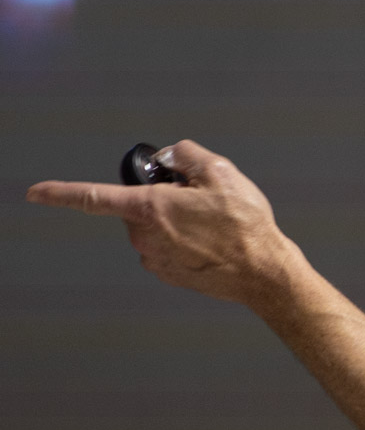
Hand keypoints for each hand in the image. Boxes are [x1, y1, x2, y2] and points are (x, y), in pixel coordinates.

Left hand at [27, 139, 296, 306]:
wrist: (265, 274)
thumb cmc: (246, 227)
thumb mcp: (222, 172)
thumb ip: (186, 153)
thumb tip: (172, 157)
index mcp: (151, 208)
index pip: (94, 198)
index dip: (60, 193)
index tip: (35, 193)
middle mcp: (146, 237)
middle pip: (137, 207)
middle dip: (161, 198)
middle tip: (200, 201)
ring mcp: (157, 259)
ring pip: (152, 228)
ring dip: (174, 221)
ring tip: (214, 226)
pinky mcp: (170, 275)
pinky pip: (166, 248)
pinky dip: (183, 241)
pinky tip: (212, 243)